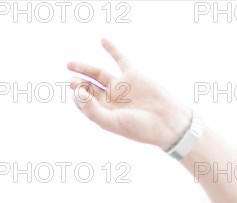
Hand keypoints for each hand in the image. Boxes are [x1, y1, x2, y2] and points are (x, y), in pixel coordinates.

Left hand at [67, 38, 191, 149]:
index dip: (77, 97)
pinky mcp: (132, 75)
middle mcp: (110, 99)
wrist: (167, 121)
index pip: (84, 103)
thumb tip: (77, 92)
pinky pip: (120, 59)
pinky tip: (102, 40)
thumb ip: (93, 110)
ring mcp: (121, 86)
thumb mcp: (112, 122)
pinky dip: (112, 50)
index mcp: (104, 113)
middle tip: (72, 80)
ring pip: (98, 74)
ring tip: (69, 65)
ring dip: (85, 68)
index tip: (77, 93)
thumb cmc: (140, 127)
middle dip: (78, 84)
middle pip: (88, 88)